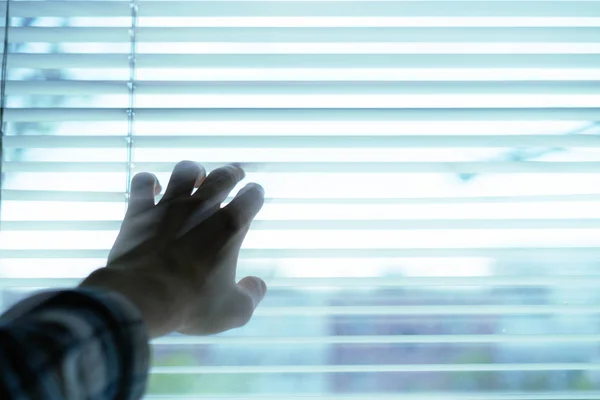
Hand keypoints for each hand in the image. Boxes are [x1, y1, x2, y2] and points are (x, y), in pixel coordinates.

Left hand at [80, 161, 266, 337]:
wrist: (142, 297)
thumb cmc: (191, 304)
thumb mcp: (233, 312)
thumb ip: (251, 296)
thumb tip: (258, 285)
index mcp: (231, 227)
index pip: (252, 197)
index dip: (255, 194)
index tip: (255, 195)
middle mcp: (202, 208)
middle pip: (223, 176)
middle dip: (232, 173)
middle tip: (235, 173)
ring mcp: (169, 206)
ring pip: (185, 171)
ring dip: (194, 171)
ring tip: (196, 175)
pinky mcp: (139, 211)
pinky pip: (143, 183)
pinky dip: (148, 181)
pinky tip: (152, 187)